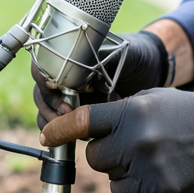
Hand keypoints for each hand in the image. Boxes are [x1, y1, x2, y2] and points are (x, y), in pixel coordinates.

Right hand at [32, 30, 166, 129]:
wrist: (152, 71)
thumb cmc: (137, 56)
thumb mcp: (123, 55)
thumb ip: (105, 60)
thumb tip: (85, 67)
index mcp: (71, 55)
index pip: (44, 66)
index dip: (46, 81)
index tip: (59, 92)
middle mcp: (66, 74)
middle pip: (41, 89)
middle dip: (48, 104)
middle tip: (65, 114)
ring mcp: (70, 94)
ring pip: (46, 108)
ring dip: (50, 120)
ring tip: (66, 128)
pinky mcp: (79, 113)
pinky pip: (60, 123)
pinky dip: (60, 131)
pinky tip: (70, 136)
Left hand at [39, 88, 193, 192]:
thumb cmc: (181, 112)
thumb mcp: (147, 99)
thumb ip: (116, 112)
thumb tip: (78, 125)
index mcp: (131, 112)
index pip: (83, 121)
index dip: (60, 129)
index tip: (47, 136)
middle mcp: (135, 139)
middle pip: (93, 156)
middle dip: (103, 152)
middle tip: (125, 146)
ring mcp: (147, 165)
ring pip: (108, 176)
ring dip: (119, 170)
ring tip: (146, 157)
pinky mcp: (158, 187)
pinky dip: (130, 187)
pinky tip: (149, 173)